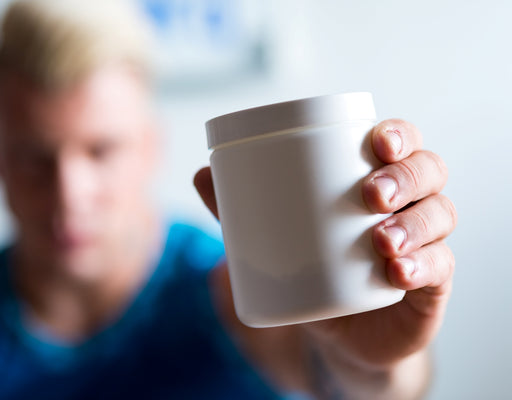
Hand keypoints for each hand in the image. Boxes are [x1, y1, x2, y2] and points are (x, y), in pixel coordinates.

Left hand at [194, 119, 456, 370]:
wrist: (335, 331)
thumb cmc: (313, 268)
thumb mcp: (279, 236)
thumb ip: (243, 208)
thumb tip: (201, 175)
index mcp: (377, 179)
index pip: (402, 143)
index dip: (398, 134)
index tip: (376, 141)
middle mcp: (409, 204)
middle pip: (428, 170)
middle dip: (406, 175)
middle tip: (370, 193)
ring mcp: (425, 243)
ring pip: (440, 215)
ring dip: (415, 223)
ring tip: (381, 239)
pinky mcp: (430, 284)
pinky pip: (442, 267)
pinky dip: (424, 266)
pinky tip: (399, 273)